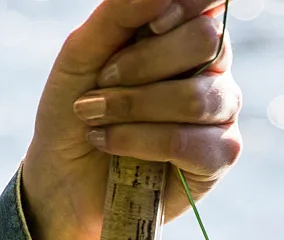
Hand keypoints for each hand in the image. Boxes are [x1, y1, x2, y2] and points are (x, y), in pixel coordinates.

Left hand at [19, 0, 242, 239]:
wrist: (63, 178)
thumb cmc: (75, 110)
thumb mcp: (82, 52)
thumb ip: (119, 14)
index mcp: (184, 29)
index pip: (206, 2)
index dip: (182, 5)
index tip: (146, 26)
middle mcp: (212, 65)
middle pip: (205, 40)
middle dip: (142, 63)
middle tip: (103, 81)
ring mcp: (221, 110)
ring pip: (196, 96)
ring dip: (134, 106)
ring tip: (96, 117)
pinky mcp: (219, 156)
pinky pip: (190, 142)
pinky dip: (141, 141)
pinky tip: (111, 144)